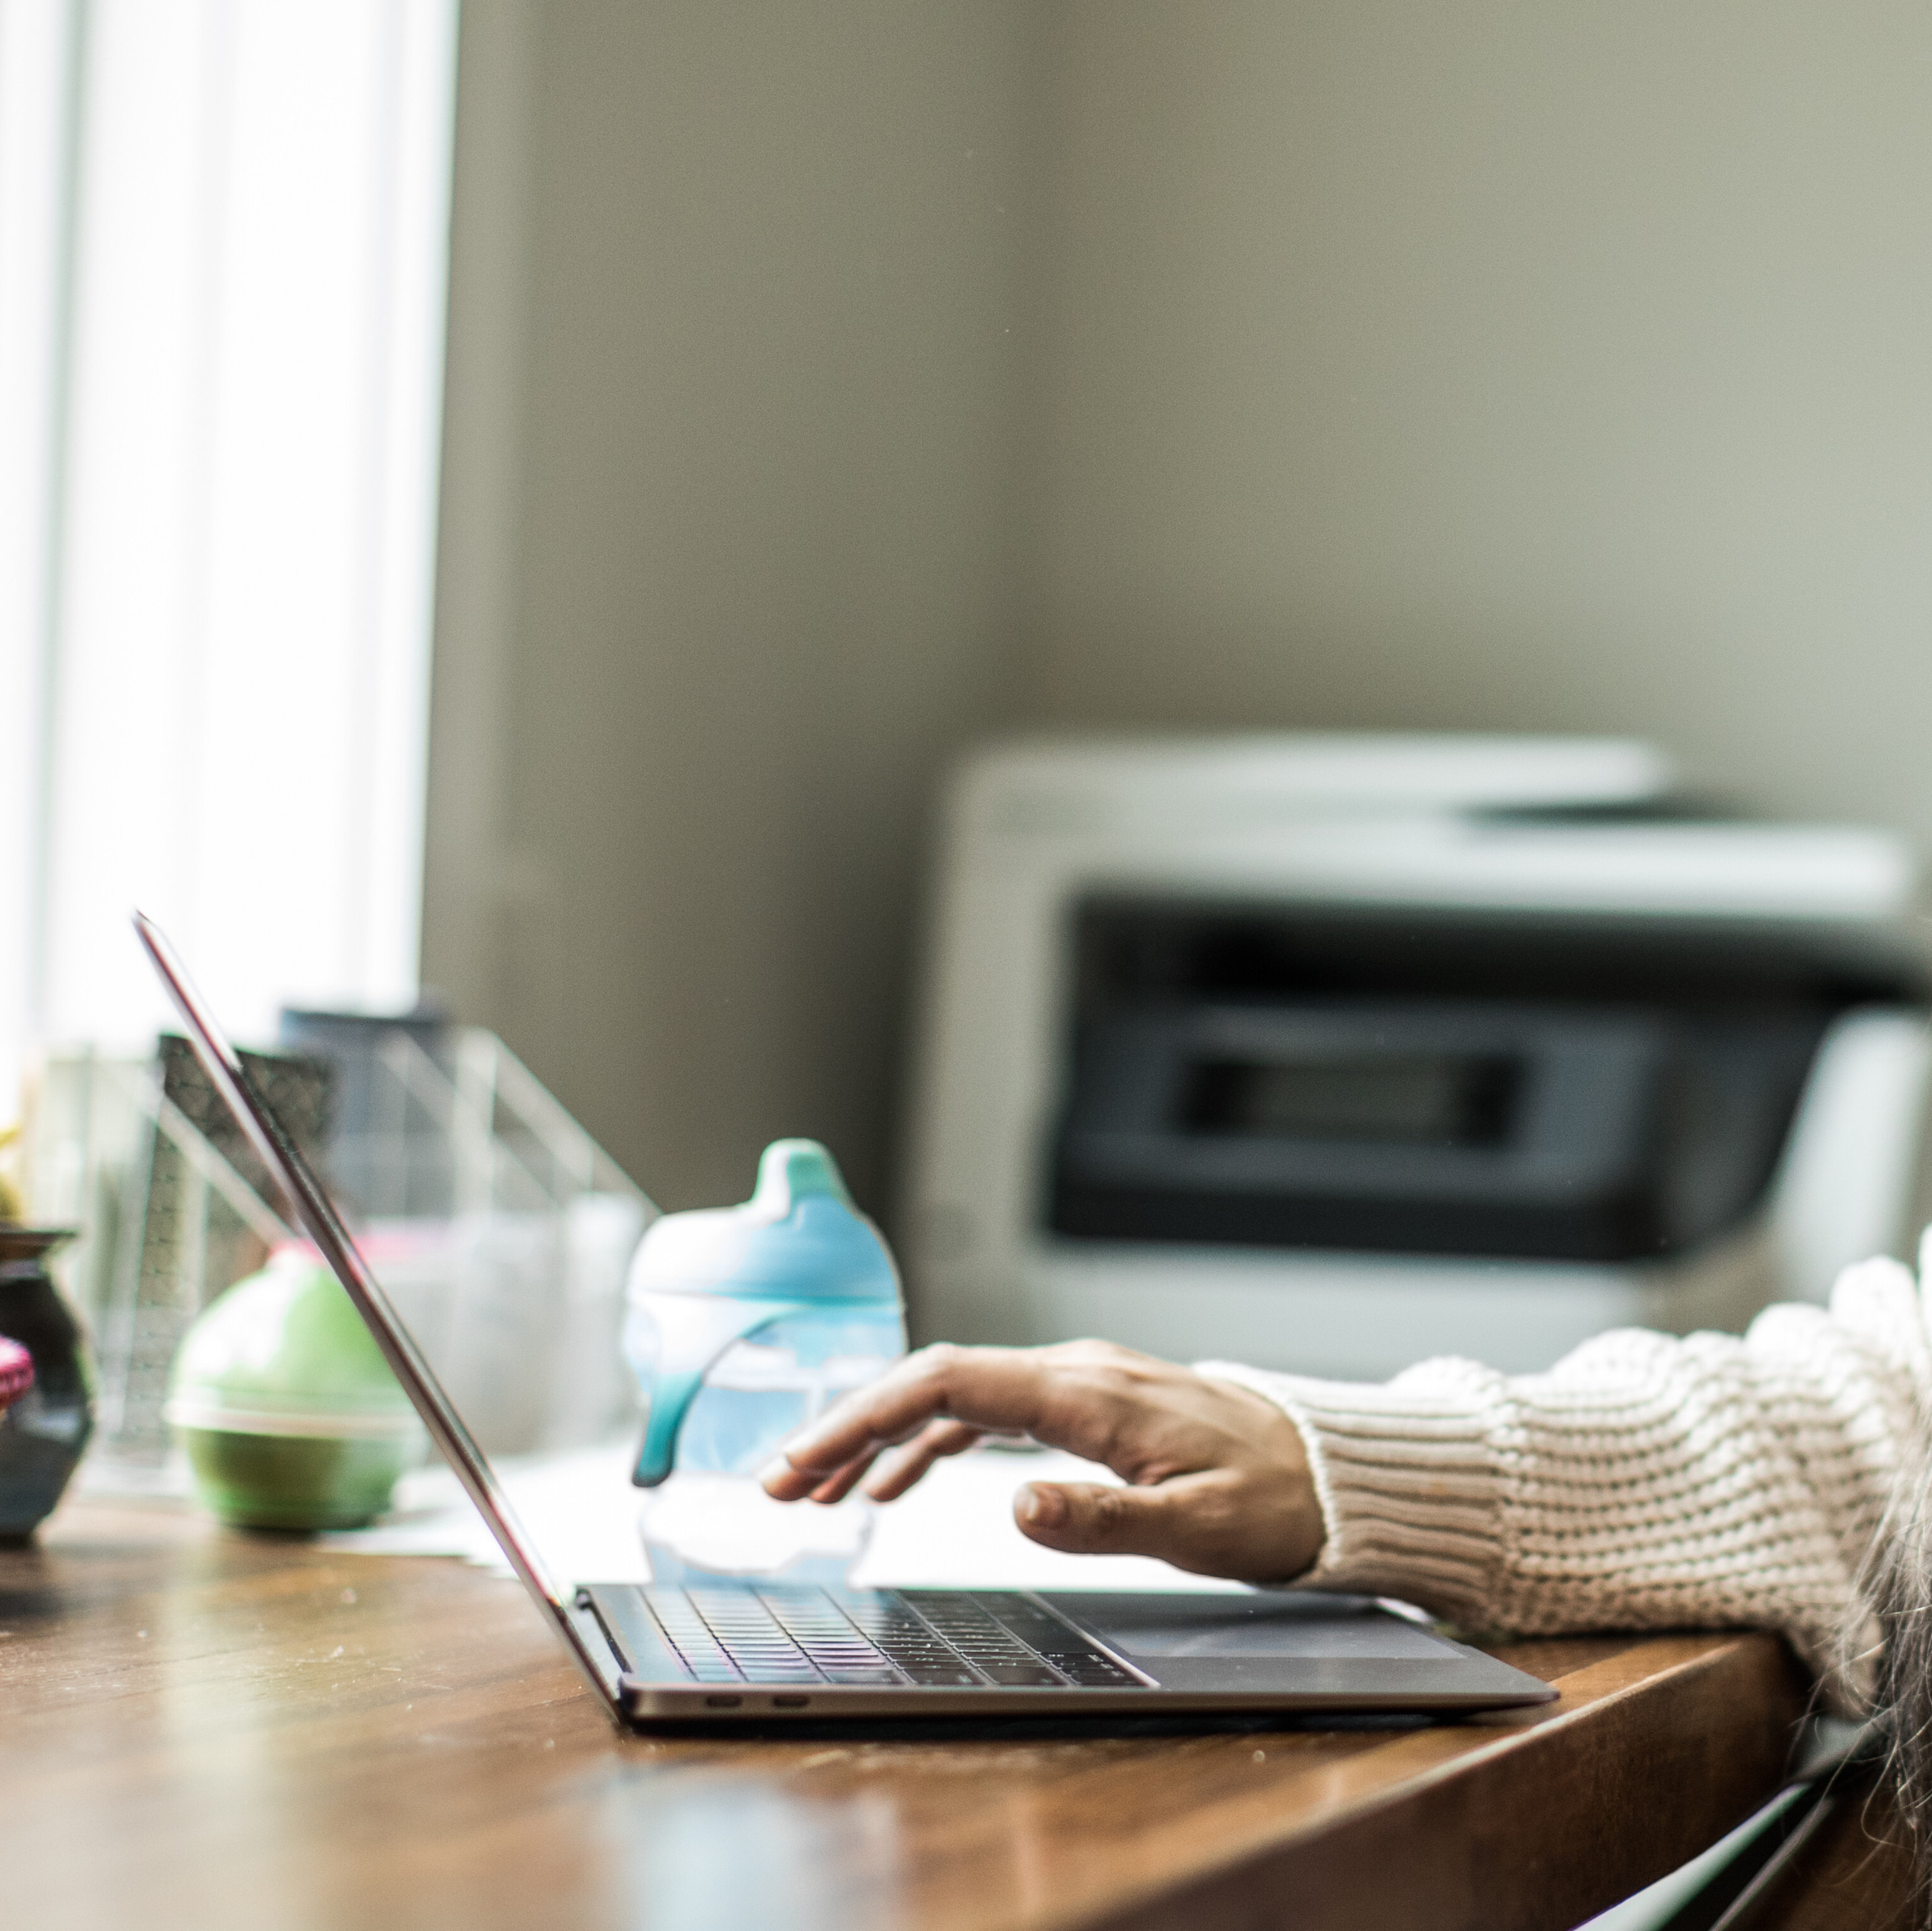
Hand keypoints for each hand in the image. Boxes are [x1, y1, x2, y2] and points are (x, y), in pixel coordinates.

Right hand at [760, 1339, 1323, 1583]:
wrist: (1328, 1473)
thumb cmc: (1274, 1498)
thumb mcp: (1200, 1527)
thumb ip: (1106, 1518)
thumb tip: (1017, 1506)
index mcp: (1087, 1393)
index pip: (948, 1381)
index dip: (865, 1414)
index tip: (806, 1458)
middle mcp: (1072, 1373)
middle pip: (931, 1382)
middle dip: (847, 1427)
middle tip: (778, 1483)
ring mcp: (1075, 1385)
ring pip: (951, 1397)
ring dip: (878, 1438)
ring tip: (816, 1488)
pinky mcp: (1082, 1407)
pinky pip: (986, 1413)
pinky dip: (929, 1442)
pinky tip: (895, 1481)